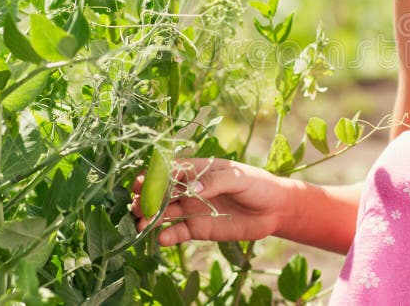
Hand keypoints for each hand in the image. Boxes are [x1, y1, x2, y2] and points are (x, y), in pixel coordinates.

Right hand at [132, 158, 290, 246]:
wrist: (275, 210)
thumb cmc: (258, 185)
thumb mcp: (239, 178)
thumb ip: (215, 181)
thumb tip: (192, 188)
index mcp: (199, 170)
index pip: (170, 170)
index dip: (153, 176)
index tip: (139, 182)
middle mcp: (191, 189)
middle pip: (161, 193)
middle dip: (145, 198)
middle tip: (134, 205)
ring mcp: (193, 209)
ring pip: (165, 213)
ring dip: (151, 218)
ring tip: (142, 224)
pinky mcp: (199, 229)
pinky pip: (178, 232)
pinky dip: (168, 236)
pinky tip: (162, 238)